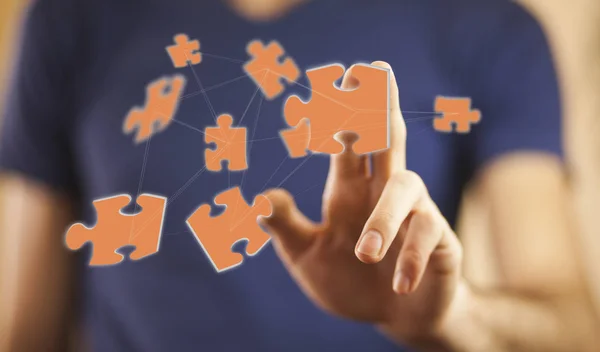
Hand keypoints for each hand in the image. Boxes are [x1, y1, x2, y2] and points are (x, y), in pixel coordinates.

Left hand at [259, 61, 465, 343]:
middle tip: (377, 70)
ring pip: (405, 187)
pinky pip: (427, 235)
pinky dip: (410, 257)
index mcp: (347, 191)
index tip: (340, 77)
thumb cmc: (349, 282)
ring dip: (384, 218)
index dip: (343, 111)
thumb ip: (286, 228)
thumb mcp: (306, 257)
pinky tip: (400, 282)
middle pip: (385, 138)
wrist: (394, 317)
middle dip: (381, 104)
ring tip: (365, 254)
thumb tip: (259, 197)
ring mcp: (414, 212)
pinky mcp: (439, 238)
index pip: (346, 142)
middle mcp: (381, 192)